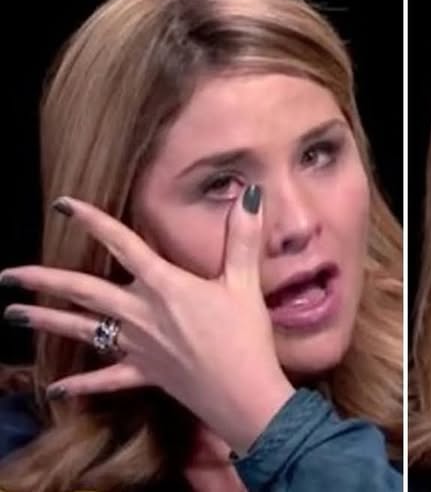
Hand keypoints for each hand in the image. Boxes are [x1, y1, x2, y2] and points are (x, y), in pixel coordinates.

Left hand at [0, 185, 293, 452]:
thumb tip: (249, 194)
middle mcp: (140, 313)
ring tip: (12, 314)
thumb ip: (243, 237)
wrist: (242, 393)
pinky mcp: (143, 374)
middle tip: (8, 275)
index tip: (63, 205)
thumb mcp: (244, 282)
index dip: (92, 221)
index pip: (122, 244)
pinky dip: (80, 385)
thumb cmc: (244, 337)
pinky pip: (105, 379)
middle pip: (84, 290)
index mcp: (164, 285)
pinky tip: (54, 389)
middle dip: (43, 280)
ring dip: (46, 321)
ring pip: (82, 330)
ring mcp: (136, 346)